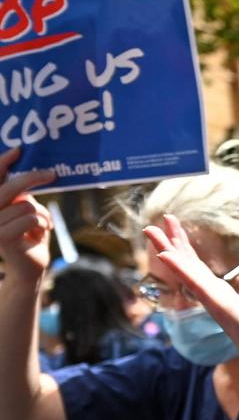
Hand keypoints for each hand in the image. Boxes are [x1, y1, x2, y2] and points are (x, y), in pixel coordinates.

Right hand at [0, 148, 56, 281]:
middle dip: (33, 178)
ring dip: (43, 214)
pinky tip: (39, 235)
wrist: (29, 269)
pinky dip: (42, 224)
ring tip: (42, 225)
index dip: (3, 162)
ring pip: (27, 205)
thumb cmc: (30, 237)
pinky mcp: (2, 237)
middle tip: (53, 174)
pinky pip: (31, 219)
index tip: (18, 151)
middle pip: (10, 188)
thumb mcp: (26, 211)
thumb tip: (31, 172)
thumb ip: (22, 194)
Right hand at [144, 215, 238, 377]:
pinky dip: (182, 269)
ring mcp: (213, 301)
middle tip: (150, 225)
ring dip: (167, 251)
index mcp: (219, 293)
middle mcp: (211, 296)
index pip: (197, 265)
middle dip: (169, 244)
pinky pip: (198, 284)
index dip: (183, 245)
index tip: (171, 224)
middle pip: (187, 265)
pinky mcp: (220, 306)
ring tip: (150, 231)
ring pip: (187, 271)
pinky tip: (167, 256)